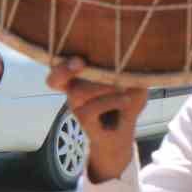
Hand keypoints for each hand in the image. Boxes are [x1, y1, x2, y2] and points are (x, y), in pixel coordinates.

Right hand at [44, 58, 148, 183]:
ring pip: (79, 92)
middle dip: (63, 70)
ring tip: (123, 89)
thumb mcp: (135, 84)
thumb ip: (133, 72)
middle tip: (80, 63)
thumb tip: (135, 62)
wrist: (123, 133)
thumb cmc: (126, 102)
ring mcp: (77, 106)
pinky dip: (112, 101)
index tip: (77, 58)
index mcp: (83, 77)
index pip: (61, 66)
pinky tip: (126, 101)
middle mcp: (74, 89)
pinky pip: (92, 108)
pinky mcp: (84, 120)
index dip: (61, 63)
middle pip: (56, 79)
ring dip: (104, 88)